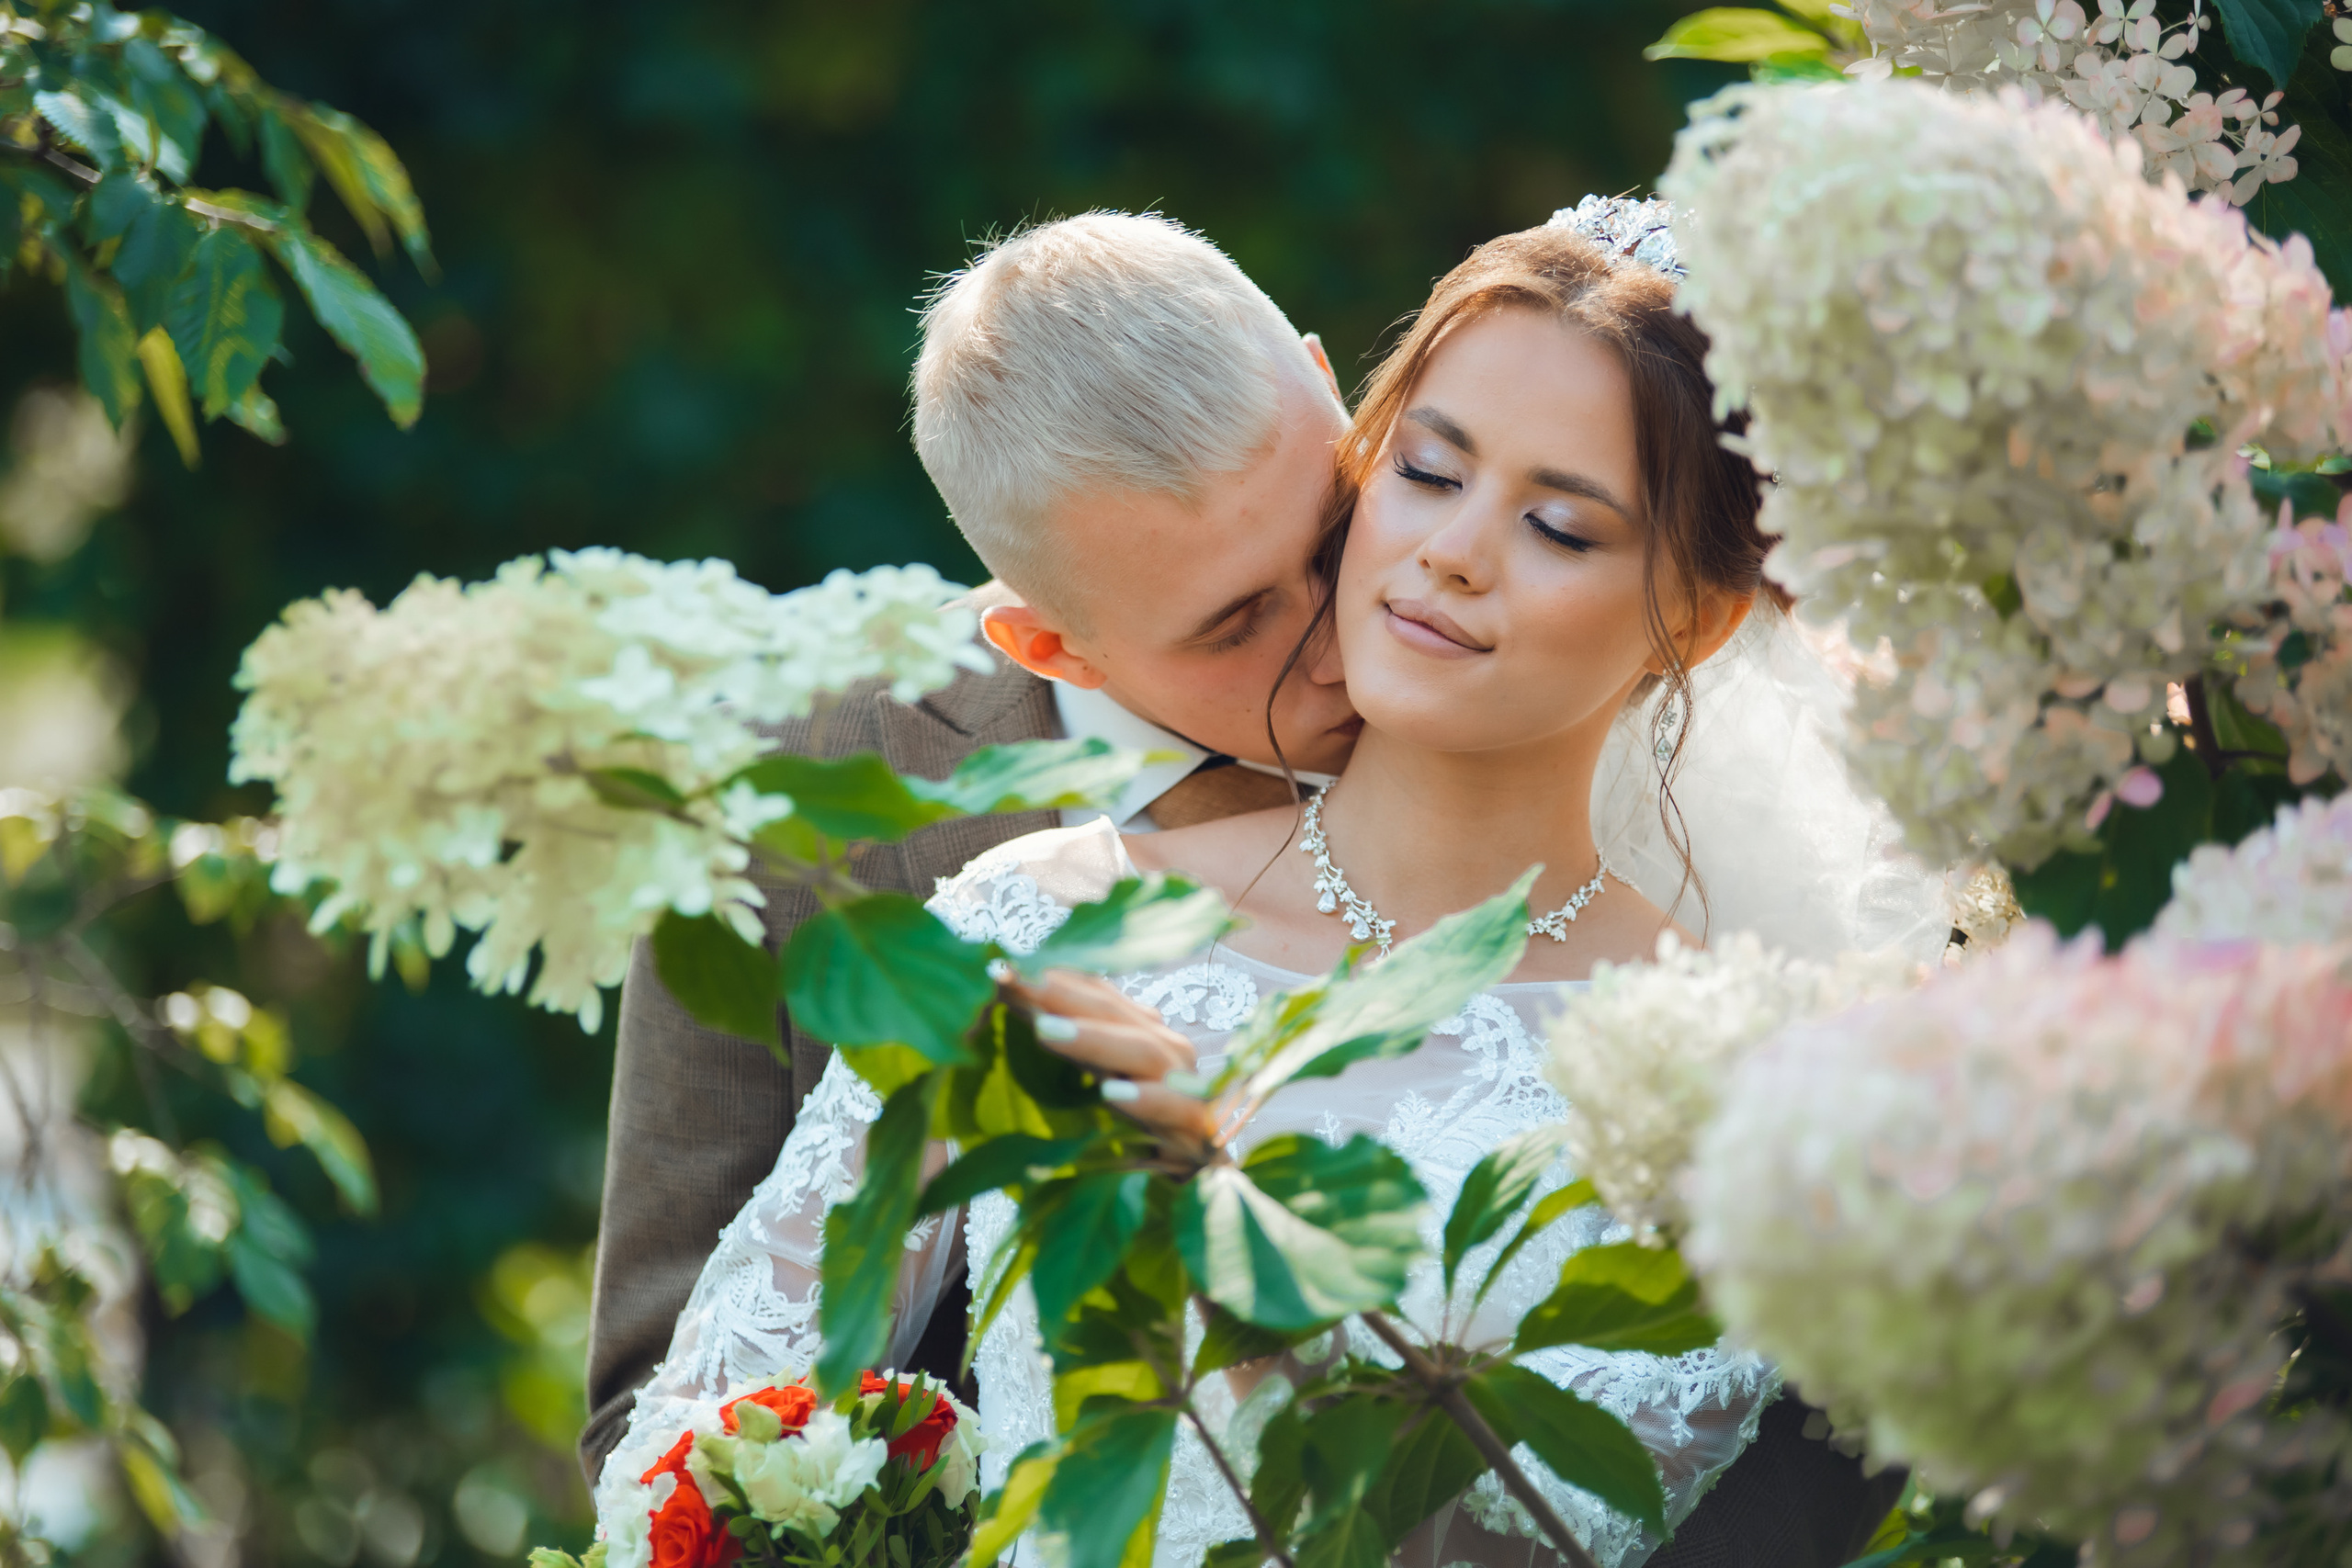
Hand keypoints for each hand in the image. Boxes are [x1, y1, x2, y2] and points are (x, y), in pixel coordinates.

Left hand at [1001, 968, 1218, 1140]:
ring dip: (1092, 1039)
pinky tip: (1110, 1093)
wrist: (1205, 1175)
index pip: (1090, 993)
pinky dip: (1145, 1099)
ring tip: (1044, 1031)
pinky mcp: (1198, 1128)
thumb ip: (1066, 1047)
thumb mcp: (1095, 1080)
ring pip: (1143, 1051)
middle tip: (1012, 982)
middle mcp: (1164, 1047)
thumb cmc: (1140, 1127)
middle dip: (1060, 994)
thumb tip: (1008, 1009)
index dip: (1046, 978)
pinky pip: (1175, 1107)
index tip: (997, 968)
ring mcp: (1185, 1084)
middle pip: (1111, 1012)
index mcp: (1137, 1031)